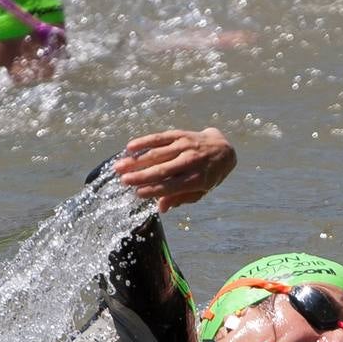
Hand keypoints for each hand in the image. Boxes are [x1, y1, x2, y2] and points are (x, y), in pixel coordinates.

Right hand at [113, 127, 235, 211]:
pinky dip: (144, 142)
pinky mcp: (180, 134)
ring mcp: (185, 146)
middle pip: (163, 169)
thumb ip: (180, 198)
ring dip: (137, 160)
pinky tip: (130, 147)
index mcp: (197, 179)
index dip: (155, 190)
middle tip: (124, 180)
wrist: (223, 149)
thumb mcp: (200, 191)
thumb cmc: (208, 175)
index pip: (173, 186)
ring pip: (158, 153)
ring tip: (119, 166)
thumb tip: (161, 207)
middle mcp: (191, 161)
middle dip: (141, 176)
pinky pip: (160, 137)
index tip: (137, 193)